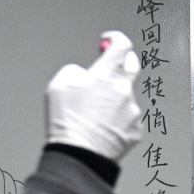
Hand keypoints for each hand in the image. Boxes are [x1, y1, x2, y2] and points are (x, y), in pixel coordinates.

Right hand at [46, 30, 141, 160]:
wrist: (79, 154)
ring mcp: (132, 111)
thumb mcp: (58, 84)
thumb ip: (75, 70)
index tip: (109, 40)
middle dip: (123, 63)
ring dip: (113, 101)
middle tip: (110, 70)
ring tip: (93, 117)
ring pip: (125, 98)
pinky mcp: (136, 130)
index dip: (116, 39)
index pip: (121, 46)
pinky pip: (127, 119)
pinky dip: (117, 121)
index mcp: (106, 75)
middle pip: (132, 67)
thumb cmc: (67, 121)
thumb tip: (85, 74)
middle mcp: (124, 90)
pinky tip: (102, 130)